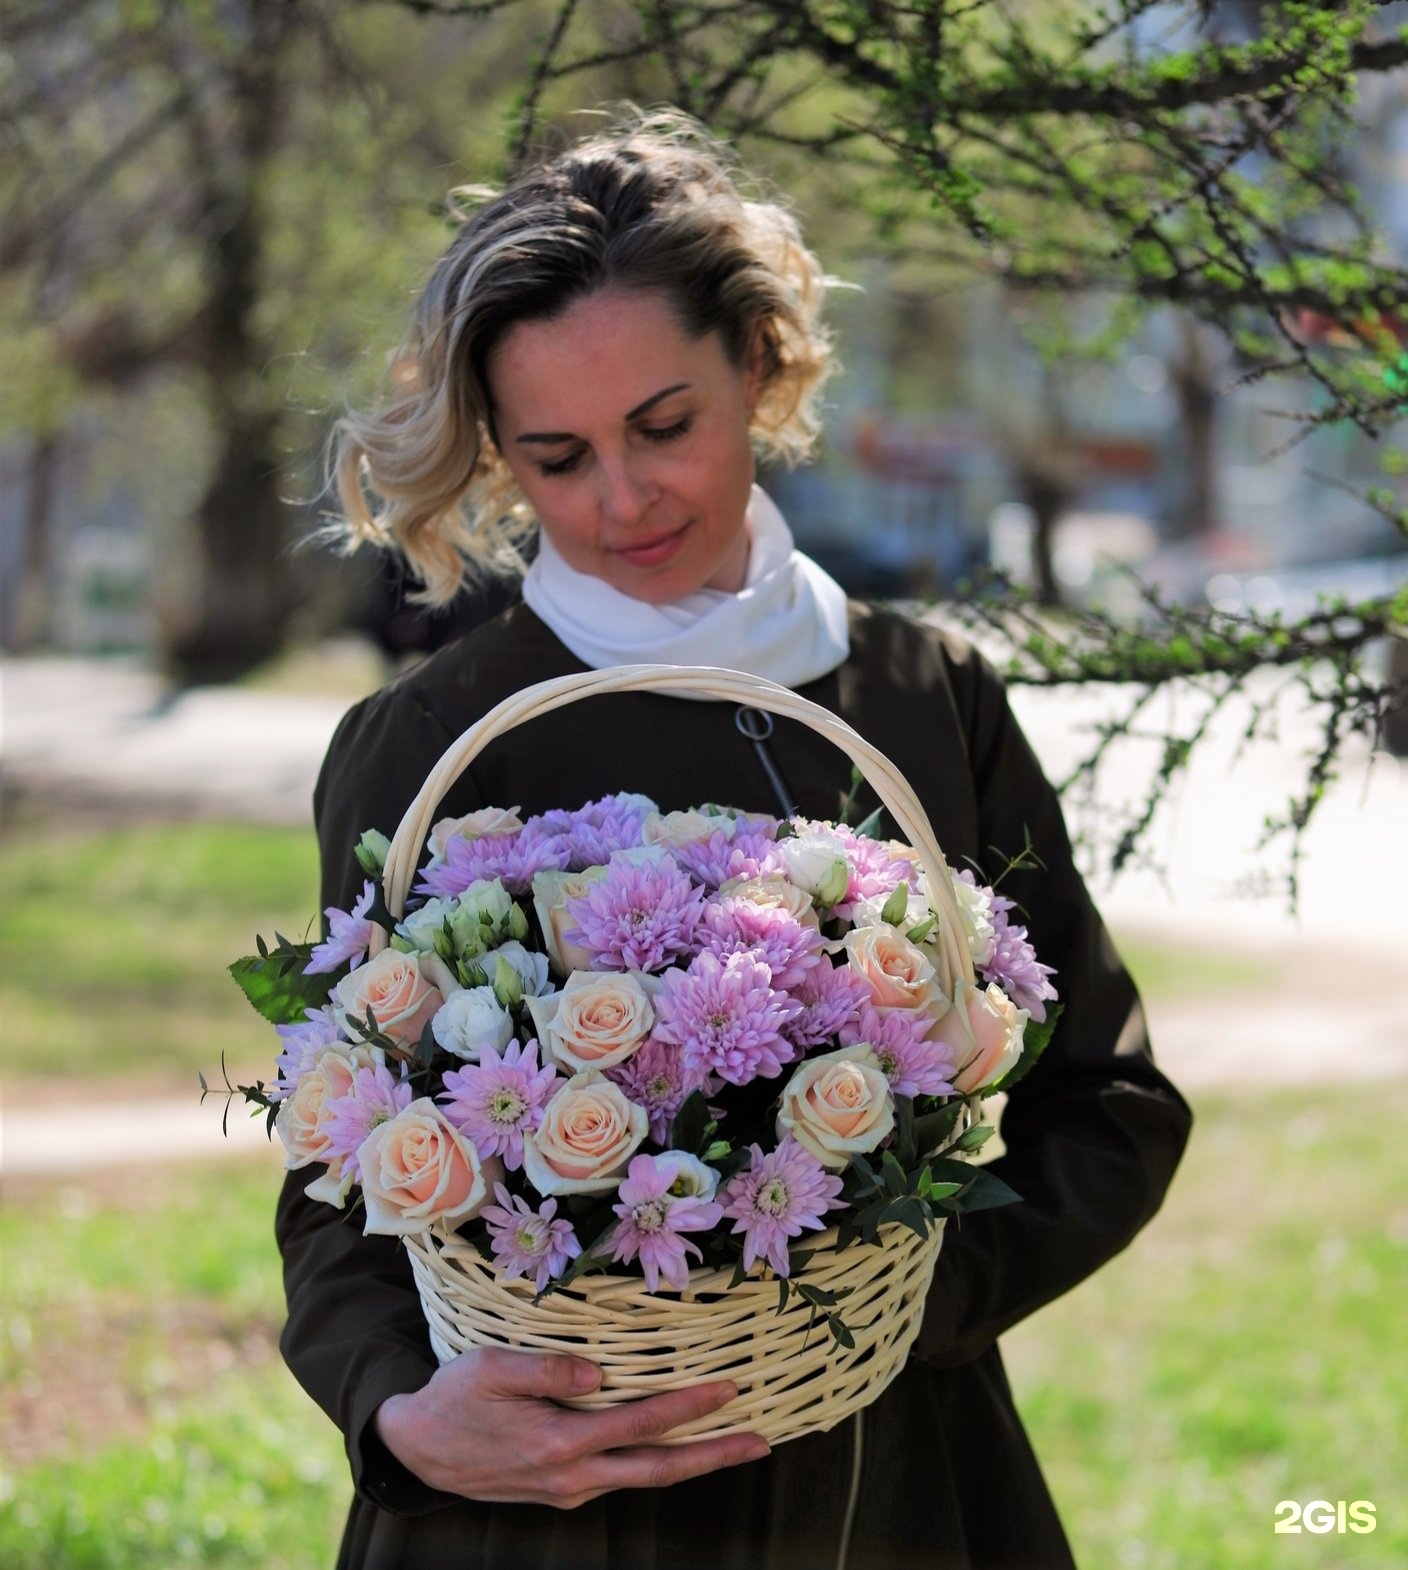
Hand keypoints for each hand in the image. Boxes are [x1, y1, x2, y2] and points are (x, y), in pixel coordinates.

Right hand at [374, 1347, 769, 1508]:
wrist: (416, 1449)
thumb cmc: (453, 1399)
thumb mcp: (490, 1370)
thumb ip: (545, 1370)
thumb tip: (597, 1373)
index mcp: (559, 1444)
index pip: (641, 1425)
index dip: (689, 1409)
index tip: (730, 1391)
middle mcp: (572, 1476)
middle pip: (658, 1469)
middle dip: (714, 1455)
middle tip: (761, 1442)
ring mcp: (568, 1489)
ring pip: (642, 1477)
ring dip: (691, 1460)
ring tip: (733, 1442)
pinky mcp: (561, 1489)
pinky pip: (620, 1475)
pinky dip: (656, 1460)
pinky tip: (672, 1444)